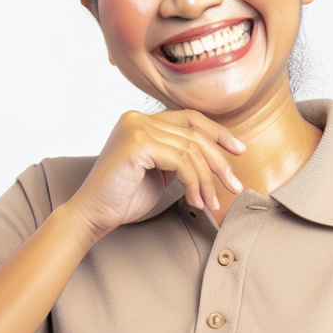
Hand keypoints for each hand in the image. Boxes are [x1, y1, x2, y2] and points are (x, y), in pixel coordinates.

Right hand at [67, 108, 244, 237]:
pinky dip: (194, 183)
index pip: (189, 118)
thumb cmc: (122, 198)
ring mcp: (136, 127)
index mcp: (142, 120)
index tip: (238, 151)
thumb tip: (213, 157)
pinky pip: (181, 161)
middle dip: (219, 162)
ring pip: (191, 150)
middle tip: (235, 185)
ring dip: (207, 180)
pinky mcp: (138, 143)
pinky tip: (195, 200)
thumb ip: (177, 157)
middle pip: (194, 133)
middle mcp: (138, 117)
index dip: (217, 133)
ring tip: (210, 203)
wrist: (93, 214)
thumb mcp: (157, 171)